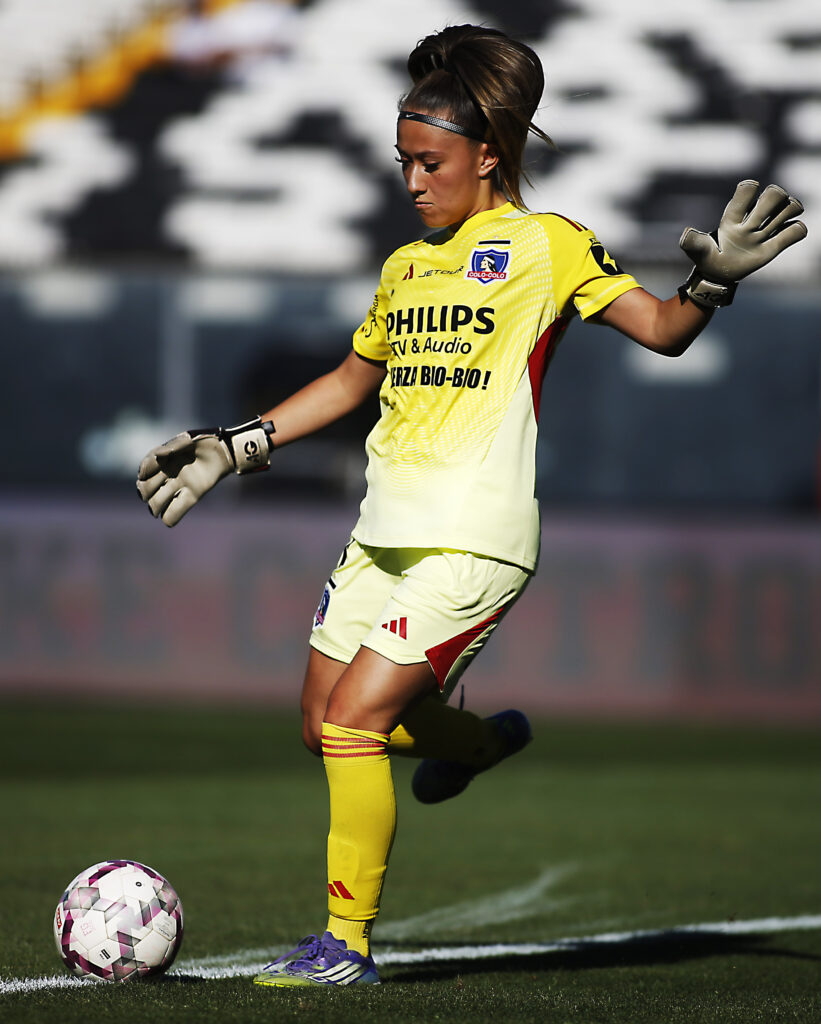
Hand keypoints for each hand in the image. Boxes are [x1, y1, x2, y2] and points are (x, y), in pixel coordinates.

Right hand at [136, 431, 232, 526]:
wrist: (224, 450)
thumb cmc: (203, 441)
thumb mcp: (187, 440)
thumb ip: (172, 447)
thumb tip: (157, 457)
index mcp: (163, 461)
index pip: (144, 472)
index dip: (145, 473)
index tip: (151, 469)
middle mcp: (168, 475)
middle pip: (146, 490)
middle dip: (146, 492)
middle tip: (155, 488)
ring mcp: (179, 486)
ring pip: (156, 503)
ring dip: (154, 507)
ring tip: (158, 509)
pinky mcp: (193, 495)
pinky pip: (175, 512)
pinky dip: (169, 518)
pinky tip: (168, 519)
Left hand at [679, 180, 806, 307]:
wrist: (719, 274)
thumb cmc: (707, 257)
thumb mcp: (697, 250)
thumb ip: (692, 242)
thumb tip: (686, 233)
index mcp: (733, 218)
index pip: (746, 191)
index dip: (749, 189)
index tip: (748, 194)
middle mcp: (751, 220)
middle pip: (773, 195)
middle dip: (774, 198)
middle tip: (763, 217)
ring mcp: (764, 232)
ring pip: (789, 207)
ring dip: (788, 210)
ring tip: (777, 225)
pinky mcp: (774, 245)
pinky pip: (796, 231)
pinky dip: (797, 230)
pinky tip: (785, 237)